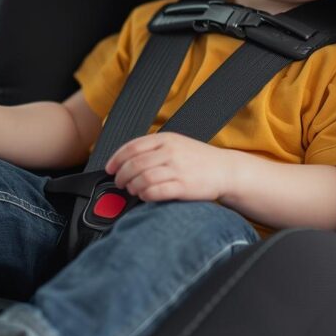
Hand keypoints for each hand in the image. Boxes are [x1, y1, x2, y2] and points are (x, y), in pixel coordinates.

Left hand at [104, 132, 231, 201]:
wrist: (225, 170)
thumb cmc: (199, 159)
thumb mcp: (177, 144)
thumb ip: (154, 148)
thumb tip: (127, 160)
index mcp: (167, 139)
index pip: (132, 147)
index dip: (116, 159)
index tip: (110, 168)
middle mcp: (171, 152)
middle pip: (134, 164)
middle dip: (121, 175)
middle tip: (119, 183)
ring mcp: (177, 169)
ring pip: (142, 178)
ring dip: (132, 186)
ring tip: (132, 190)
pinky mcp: (184, 186)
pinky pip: (155, 192)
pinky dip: (145, 195)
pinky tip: (145, 196)